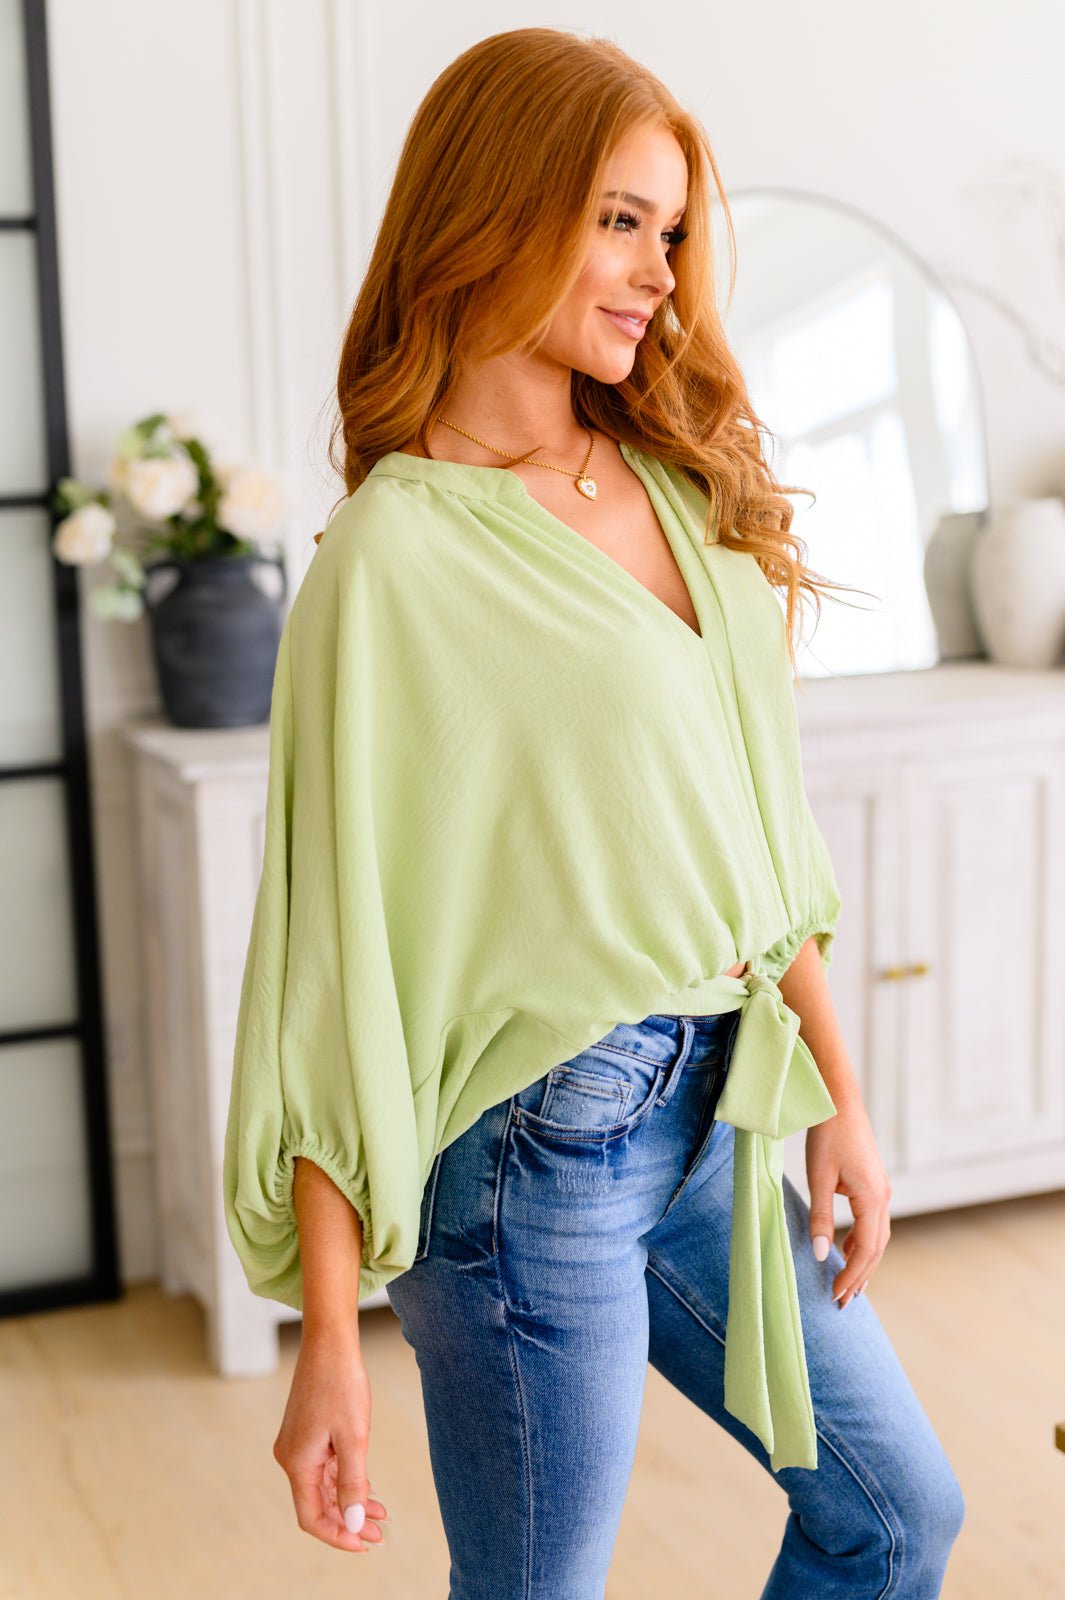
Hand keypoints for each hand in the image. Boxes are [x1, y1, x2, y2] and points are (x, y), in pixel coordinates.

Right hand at [273, 1329, 389, 1552]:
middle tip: (379, 1534)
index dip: (337, 1535)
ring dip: (349, 1501)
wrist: (330, 1343)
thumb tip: (353, 1522)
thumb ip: (353, 1483)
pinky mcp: (306, 1433)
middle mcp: (291, 1457)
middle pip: (318, 1504)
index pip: (311, 1517)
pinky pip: (324, 1468)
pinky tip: (368, 1488)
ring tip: (381, 1515)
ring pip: (323, 1487)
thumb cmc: (341, 1384)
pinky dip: (344, 1481)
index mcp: (297, 1462)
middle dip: (348, 1521)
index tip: (364, 1544)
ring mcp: (297, 1445)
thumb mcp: (354, 1437)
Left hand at [805, 1098, 890, 1309]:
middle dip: (861, 1276)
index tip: (836, 1297)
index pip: (865, 1250)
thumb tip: (822, 1256)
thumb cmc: (828, 1136)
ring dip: (864, 1261)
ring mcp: (880, 1190)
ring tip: (849, 1285)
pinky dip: (863, 1242)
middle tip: (844, 1302)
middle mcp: (882, 1197)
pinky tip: (847, 1250)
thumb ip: (821, 1217)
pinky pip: (873, 1222)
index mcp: (872, 1198)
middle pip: (876, 1248)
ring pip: (877, 1236)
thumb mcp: (818, 1177)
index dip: (851, 1276)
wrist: (838, 1102)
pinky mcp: (873, 1184)